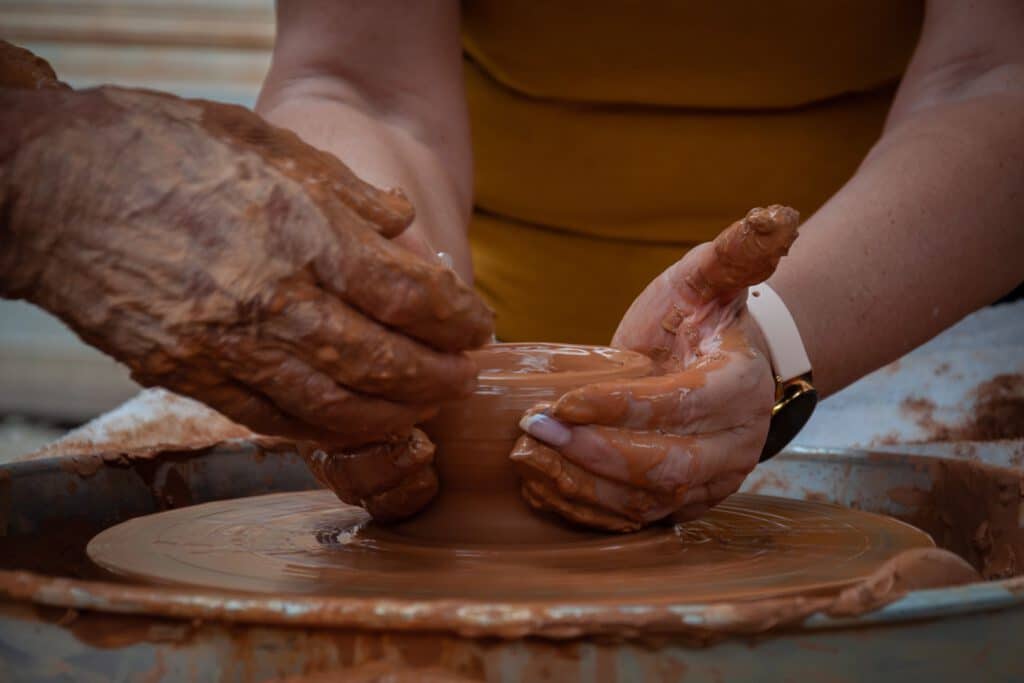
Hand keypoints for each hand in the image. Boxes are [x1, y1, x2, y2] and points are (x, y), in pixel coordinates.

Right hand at [0, 83, 492, 449]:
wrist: (43, 184)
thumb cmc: (156, 146)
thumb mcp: (263, 139)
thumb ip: (344, 189)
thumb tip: (401, 223)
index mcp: (297, 230)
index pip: (406, 293)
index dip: (455, 318)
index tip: (477, 326)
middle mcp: (268, 298)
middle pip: (381, 361)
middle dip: (436, 377)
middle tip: (462, 377)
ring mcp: (224, 345)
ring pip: (331, 405)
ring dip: (389, 415)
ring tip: (420, 410)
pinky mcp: (185, 374)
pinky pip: (269, 418)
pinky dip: (321, 428)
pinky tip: (350, 423)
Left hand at [512, 206, 799, 530]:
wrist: (715, 364)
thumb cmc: (701, 316)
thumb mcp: (710, 277)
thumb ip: (736, 251)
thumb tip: (777, 214)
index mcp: (740, 387)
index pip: (680, 406)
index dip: (621, 408)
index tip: (564, 402)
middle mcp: (734, 446)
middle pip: (667, 468)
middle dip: (596, 454)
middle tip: (535, 433)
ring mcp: (711, 483)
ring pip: (647, 502)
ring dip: (583, 485)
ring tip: (529, 461)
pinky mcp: (683, 505)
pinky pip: (635, 520)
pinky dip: (588, 509)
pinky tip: (543, 486)